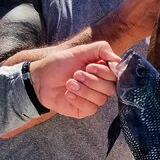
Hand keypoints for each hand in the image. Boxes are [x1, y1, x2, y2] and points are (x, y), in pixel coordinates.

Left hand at [0, 41, 118, 138]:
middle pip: (110, 88)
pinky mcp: (84, 110)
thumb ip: (101, 49)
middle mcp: (100, 86)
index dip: (104, 72)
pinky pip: (91, 108)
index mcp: (102, 71)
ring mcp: (93, 99)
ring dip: (83, 89)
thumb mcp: (80, 51)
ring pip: (101, 99)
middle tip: (76, 74)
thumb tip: (118, 59)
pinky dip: (78, 99)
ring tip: (69, 83)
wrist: (40, 79)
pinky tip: (68, 93)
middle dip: (92, 80)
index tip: (89, 66)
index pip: (116, 75)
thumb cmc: (59, 64)